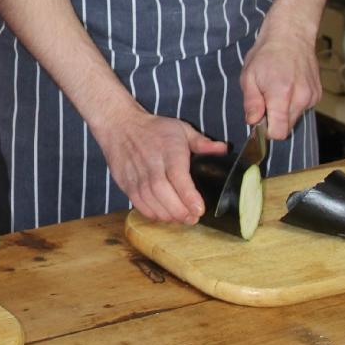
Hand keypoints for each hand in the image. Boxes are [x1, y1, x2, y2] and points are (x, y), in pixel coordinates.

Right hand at [98, 107, 226, 223]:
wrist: (120, 126)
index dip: (189, 196)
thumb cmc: (154, 129)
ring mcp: (137, 176)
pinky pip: (139, 205)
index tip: (199, 209)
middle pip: (164, 194)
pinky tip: (164, 215)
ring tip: (182, 218)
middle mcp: (151, 164)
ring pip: (151, 202)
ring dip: (168, 215)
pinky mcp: (126, 184)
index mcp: (168, 150)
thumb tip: (224, 149)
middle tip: (193, 218)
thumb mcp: (181, 129)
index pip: (178, 177)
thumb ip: (202, 142)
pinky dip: (153, 214)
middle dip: (180, 211)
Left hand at [241, 16, 321, 141]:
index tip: (260, 120)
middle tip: (265, 101)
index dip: (267, 131)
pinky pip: (303, 108)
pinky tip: (289, 86)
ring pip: (295, 118)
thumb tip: (253, 122)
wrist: (291, 35)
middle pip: (287, 127)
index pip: (279, 132)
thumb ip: (251, 102)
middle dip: (274, 120)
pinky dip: (294, 103)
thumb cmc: (266, 53)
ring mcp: (312, 96)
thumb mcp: (248, 76)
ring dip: (284, 111)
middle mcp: (301, 97)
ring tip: (277, 90)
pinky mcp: (318, 94)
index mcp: (281, 94)